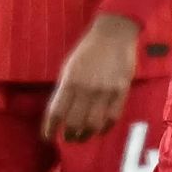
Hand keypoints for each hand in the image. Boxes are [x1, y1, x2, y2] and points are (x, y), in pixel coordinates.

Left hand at [43, 14, 139, 142]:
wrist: (114, 34)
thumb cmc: (88, 49)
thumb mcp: (69, 67)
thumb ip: (65, 89)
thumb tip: (61, 113)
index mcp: (70, 81)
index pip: (56, 113)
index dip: (50, 129)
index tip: (49, 137)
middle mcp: (86, 88)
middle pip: (74, 122)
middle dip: (69, 135)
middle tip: (69, 137)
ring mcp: (105, 90)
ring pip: (93, 124)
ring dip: (86, 134)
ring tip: (84, 136)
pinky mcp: (122, 91)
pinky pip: (113, 117)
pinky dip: (105, 127)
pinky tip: (101, 128)